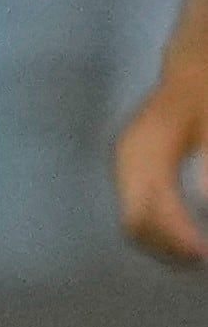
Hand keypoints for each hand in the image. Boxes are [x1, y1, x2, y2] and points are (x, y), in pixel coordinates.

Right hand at [116, 45, 207, 265]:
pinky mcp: (133, 169)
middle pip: (135, 222)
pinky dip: (160, 230)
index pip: (150, 210)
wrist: (196, 64)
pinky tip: (184, 237)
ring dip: (163, 244)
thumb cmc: (205, 94)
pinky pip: (139, 211)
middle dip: (168, 249)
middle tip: (203, 261)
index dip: (178, 239)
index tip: (205, 256)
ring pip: (134, 221)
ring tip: (195, 255)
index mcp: (141, 151)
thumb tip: (206, 203)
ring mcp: (126, 166)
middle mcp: (126, 162)